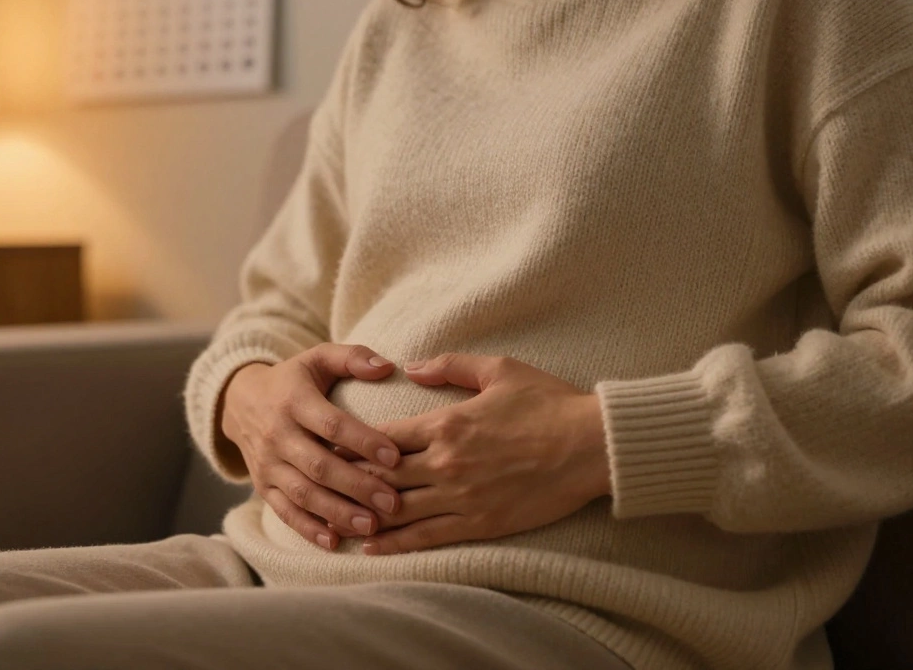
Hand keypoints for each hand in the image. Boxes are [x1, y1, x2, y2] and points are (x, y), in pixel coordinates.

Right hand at [219, 343, 404, 551]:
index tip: (395, 456)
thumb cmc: (293, 380)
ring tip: (371, 526)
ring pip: (302, 493)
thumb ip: (353, 357)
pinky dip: (308, 529)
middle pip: (318, 465)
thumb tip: (388, 366)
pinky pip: (284, 511)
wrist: (239, 401)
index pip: (331, 424)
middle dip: (357, 486)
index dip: (363, 441)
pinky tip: (334, 543)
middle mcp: (277, 434)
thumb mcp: (317, 358)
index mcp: (294, 401)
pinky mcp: (263, 486)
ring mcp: (268, 463)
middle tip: (393, 502)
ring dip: (337, 513)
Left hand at [328, 353, 609, 554]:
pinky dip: (395, 544)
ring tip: (335, 519)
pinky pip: (427, 537)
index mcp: (446, 423)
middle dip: (349, 481)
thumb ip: (449, 366)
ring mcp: (461, 497)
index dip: (352, 444)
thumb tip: (410, 366)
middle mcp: (446, 463)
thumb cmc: (548, 403)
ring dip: (363, 515)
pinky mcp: (479, 523)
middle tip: (321, 484)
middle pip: (381, 476)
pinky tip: (372, 546)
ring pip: (397, 510)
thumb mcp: (499, 369)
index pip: (383, 437)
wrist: (591, 446)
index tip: (328, 445)